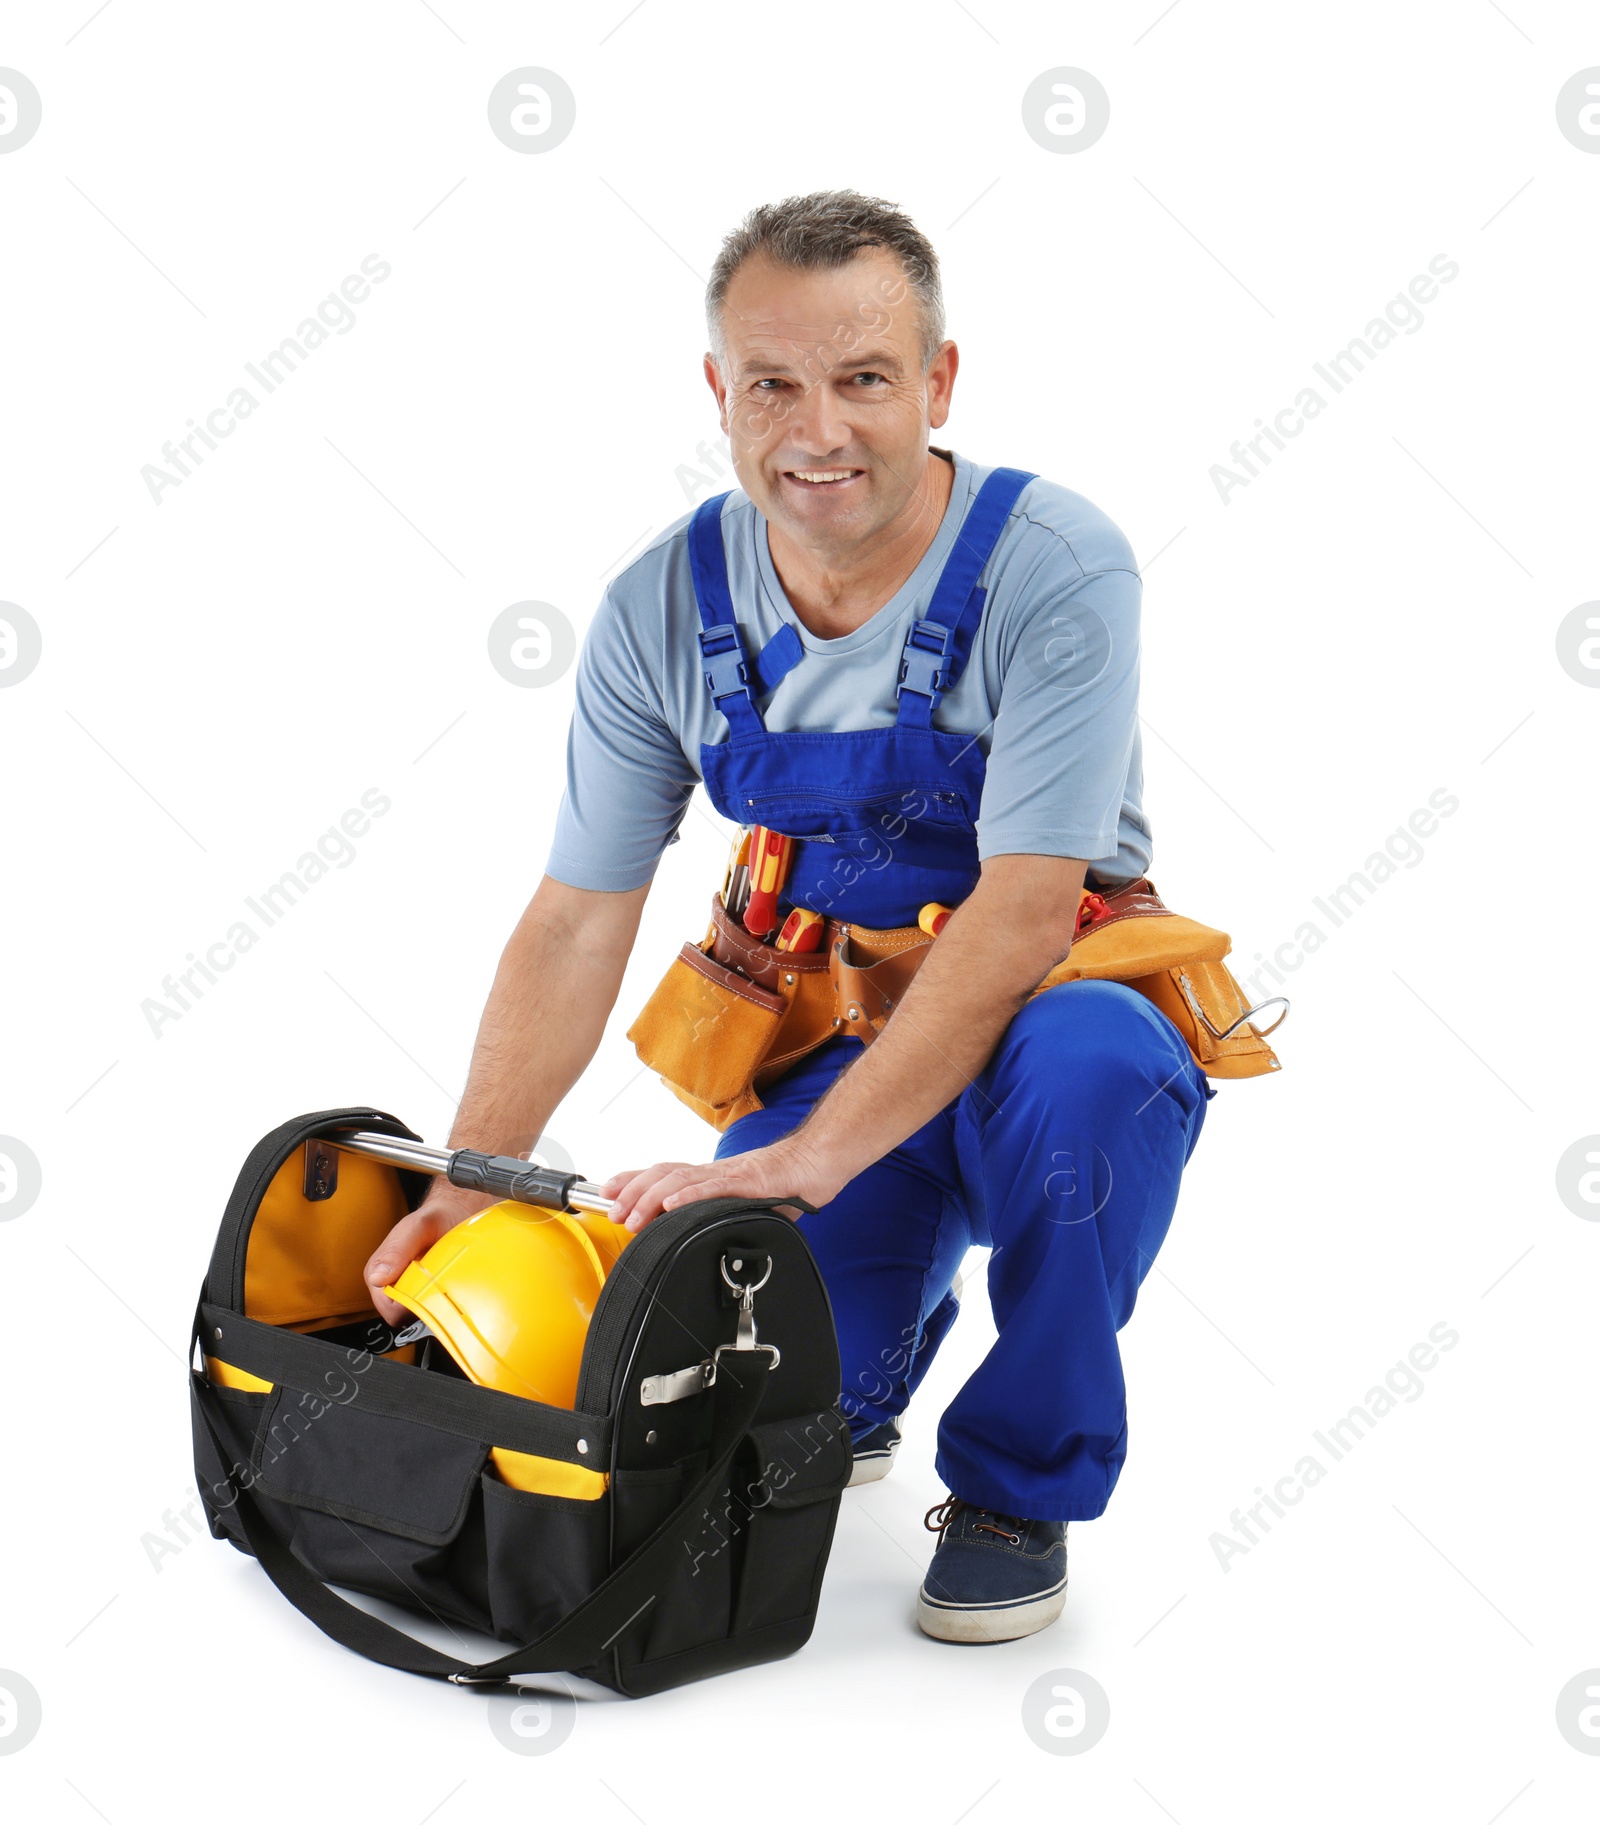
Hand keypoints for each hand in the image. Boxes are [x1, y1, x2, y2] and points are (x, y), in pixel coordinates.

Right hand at [363, 1183, 497, 1324]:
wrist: (460, 1213)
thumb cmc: (435, 1218)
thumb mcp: (418, 1226)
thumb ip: (397, 1248)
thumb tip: (378, 1278)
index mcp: (380, 1273)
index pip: (389, 1309)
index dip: (408, 1305)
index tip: (428, 1289)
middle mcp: (394, 1286)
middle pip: (407, 1316)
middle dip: (425, 1303)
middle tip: (442, 1279)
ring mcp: (414, 1292)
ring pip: (424, 1314)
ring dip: (439, 1301)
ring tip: (449, 1277)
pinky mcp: (432, 1294)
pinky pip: (440, 1309)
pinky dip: (450, 1300)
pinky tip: (456, 1282)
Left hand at [598, 1137, 844, 1234]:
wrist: (817, 1163)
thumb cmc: (786, 1183)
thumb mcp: (746, 1206)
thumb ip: (722, 1218)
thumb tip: (702, 1240)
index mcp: (710, 1178)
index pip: (663, 1174)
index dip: (632, 1182)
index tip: (608, 1193)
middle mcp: (713, 1172)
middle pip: (662, 1175)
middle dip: (632, 1193)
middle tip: (613, 1212)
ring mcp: (728, 1175)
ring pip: (680, 1180)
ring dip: (651, 1198)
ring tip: (632, 1215)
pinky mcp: (748, 1181)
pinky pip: (713, 1187)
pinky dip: (688, 1194)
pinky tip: (671, 1203)